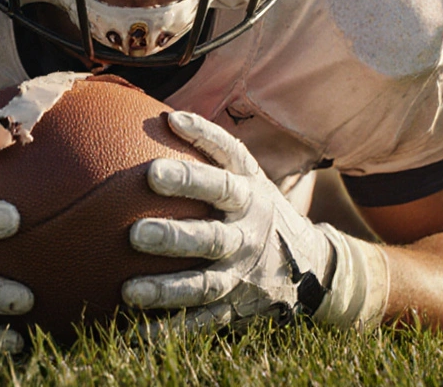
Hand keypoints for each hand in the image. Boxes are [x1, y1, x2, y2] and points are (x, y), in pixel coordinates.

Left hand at [122, 111, 387, 331]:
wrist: (313, 266)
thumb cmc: (257, 208)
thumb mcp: (249, 176)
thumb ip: (209, 150)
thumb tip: (153, 111)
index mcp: (251, 194)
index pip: (226, 167)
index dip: (202, 140)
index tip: (170, 122)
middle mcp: (249, 234)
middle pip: (212, 236)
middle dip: (175, 235)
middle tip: (135, 231)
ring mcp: (243, 275)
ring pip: (204, 285)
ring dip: (166, 290)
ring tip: (129, 291)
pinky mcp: (235, 308)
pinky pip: (200, 323)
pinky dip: (169, 329)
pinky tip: (134, 331)